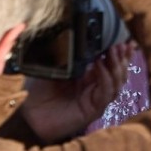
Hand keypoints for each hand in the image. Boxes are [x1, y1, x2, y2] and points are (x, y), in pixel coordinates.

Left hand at [19, 41, 134, 142]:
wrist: (27, 115)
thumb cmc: (38, 92)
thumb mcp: (54, 67)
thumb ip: (68, 55)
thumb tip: (77, 36)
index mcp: (89, 77)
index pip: (112, 64)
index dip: (120, 52)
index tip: (123, 38)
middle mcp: (96, 88)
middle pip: (120, 72)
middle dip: (122, 57)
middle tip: (121, 43)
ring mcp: (96, 99)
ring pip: (117, 82)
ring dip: (117, 65)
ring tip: (112, 50)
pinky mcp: (94, 110)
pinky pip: (106, 92)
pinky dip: (106, 77)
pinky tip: (99, 64)